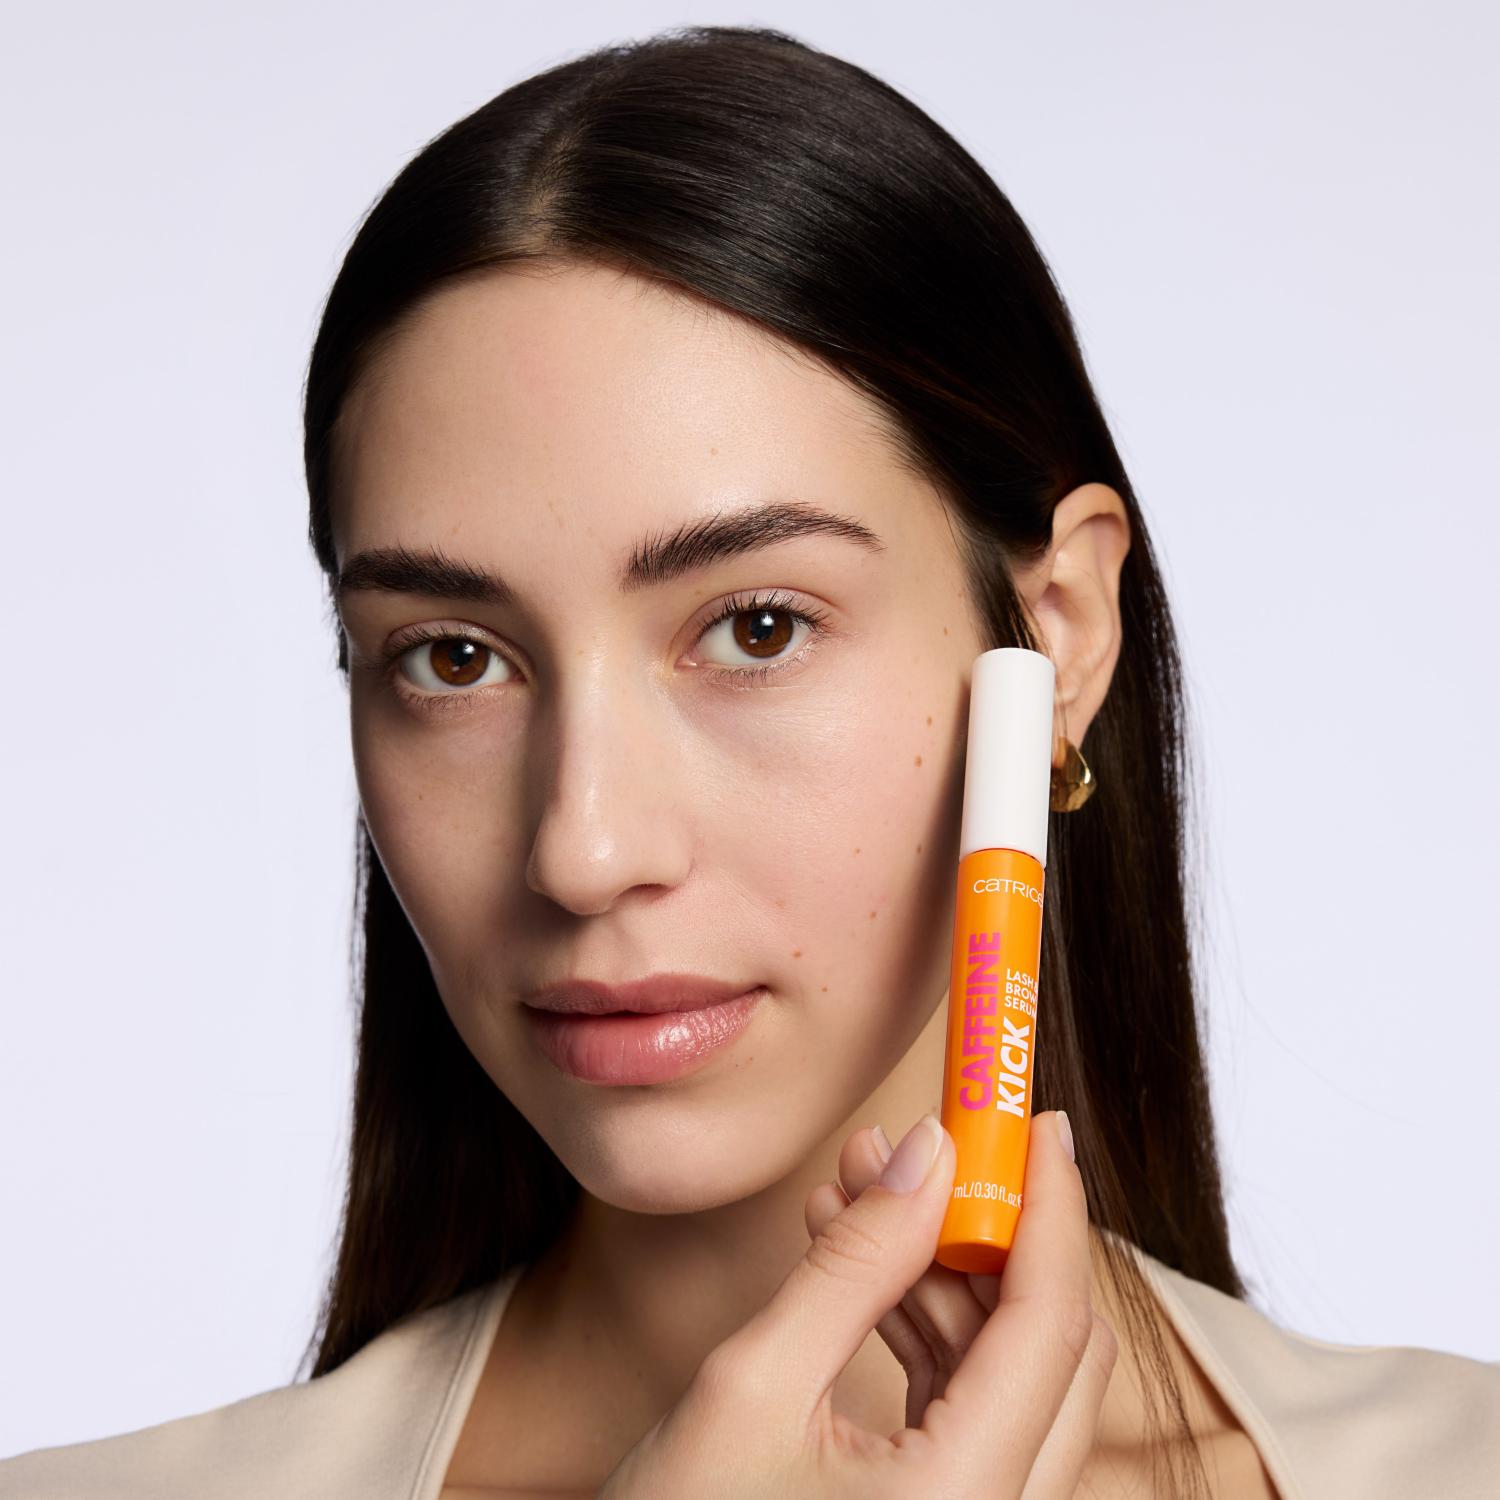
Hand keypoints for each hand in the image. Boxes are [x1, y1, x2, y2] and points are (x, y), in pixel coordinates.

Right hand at [595, 1109, 1117, 1498]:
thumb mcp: (752, 1384)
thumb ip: (854, 1264)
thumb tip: (923, 1155)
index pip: (1051, 1325)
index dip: (1050, 1209)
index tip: (1035, 1125)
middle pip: (1052, 1350)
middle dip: (997, 1232)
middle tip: (948, 1147)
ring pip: (1010, 1376)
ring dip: (945, 1274)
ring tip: (862, 1188)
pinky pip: (969, 1412)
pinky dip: (924, 1331)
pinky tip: (857, 1263)